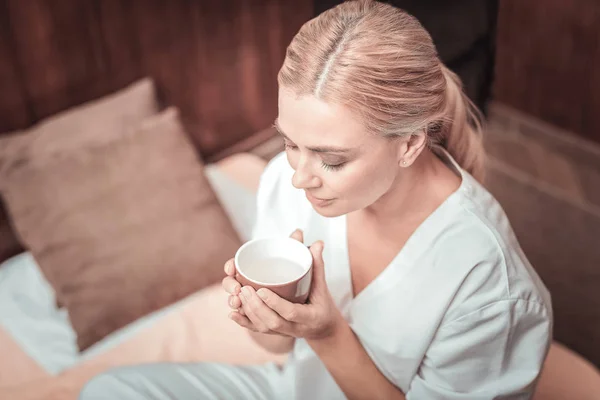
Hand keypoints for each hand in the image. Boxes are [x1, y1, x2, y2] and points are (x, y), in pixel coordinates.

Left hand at [229, 229, 343, 340]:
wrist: (322, 329)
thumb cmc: (322, 304)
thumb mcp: (322, 285)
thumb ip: (317, 264)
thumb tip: (317, 242)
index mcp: (310, 316)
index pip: (291, 312)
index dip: (275, 303)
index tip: (262, 290)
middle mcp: (295, 328)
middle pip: (272, 322)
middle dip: (256, 306)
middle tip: (244, 288)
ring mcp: (283, 332)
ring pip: (263, 327)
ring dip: (248, 312)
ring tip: (238, 294)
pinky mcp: (274, 333)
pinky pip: (257, 330)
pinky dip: (244, 323)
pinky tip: (232, 313)